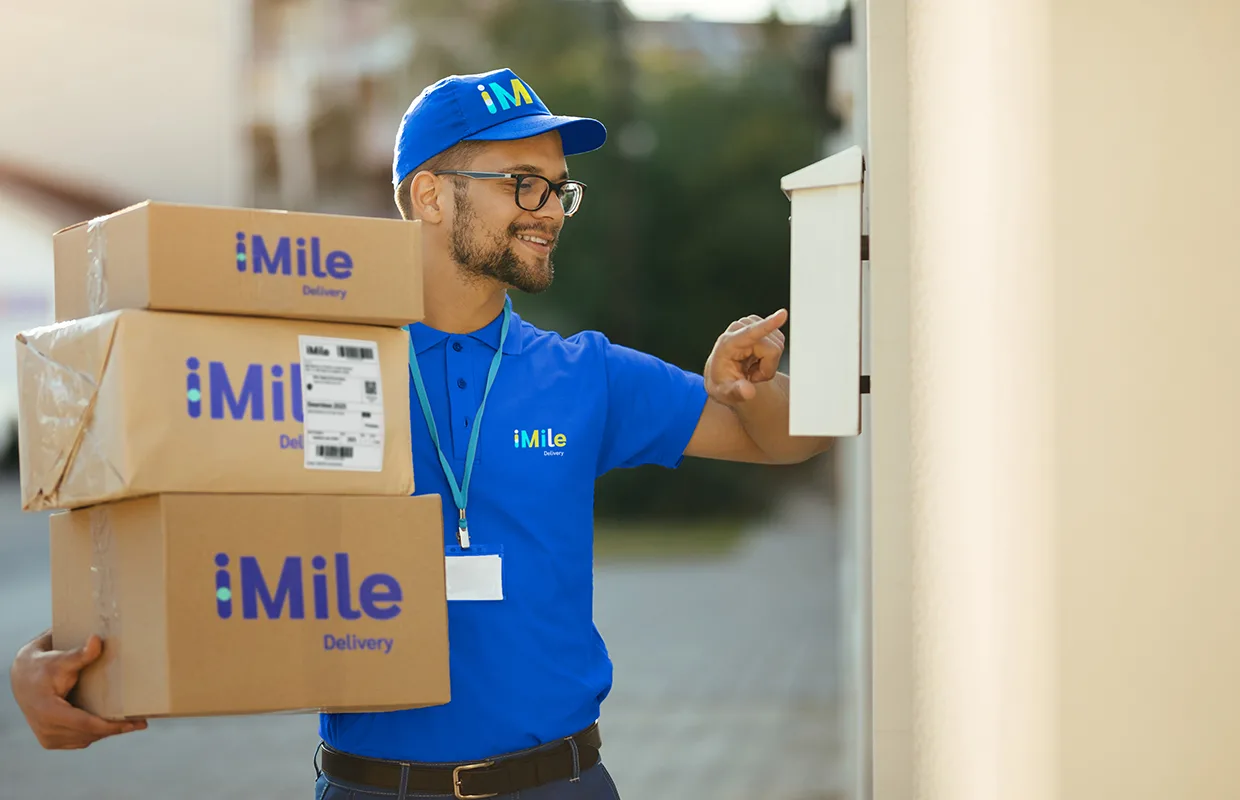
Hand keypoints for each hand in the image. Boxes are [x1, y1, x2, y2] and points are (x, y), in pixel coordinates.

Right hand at [9, 630, 146, 748]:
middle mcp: (46, 730)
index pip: (85, 724)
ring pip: (86, 739)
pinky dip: (96, 733)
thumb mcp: (60, 660)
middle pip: (89, 734)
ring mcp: (48, 738)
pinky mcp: (51, 741)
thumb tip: (97, 641)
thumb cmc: (43, 666)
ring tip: (132, 723)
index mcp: (48, 712)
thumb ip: (79, 655)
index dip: (112, 725)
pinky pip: (79, 740)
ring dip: (107, 732)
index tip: (135, 723)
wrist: (23, 679)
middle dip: (115, 729)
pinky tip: (113, 725)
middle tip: (142, 722)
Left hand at [703, 309, 787, 406]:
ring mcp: (750, 325)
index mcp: (727, 344)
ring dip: (769, 362)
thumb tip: (748, 392)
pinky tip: (758, 360)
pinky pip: (779, 342)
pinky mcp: (760, 326)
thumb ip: (736, 392)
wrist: (722, 374)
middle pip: (772, 349)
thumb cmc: (723, 383)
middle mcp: (738, 330)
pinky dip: (771, 356)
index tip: (783, 314)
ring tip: (753, 367)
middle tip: (751, 375)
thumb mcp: (725, 393)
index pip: (750, 333)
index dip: (768, 325)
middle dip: (767, 368)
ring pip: (778, 346)